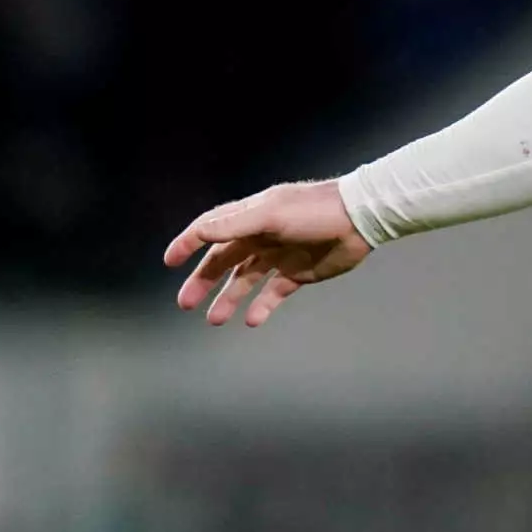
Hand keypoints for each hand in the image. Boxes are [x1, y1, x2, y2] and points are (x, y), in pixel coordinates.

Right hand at [164, 181, 372, 326]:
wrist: (360, 219)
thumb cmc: (315, 211)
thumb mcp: (271, 214)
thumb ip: (234, 225)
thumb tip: (199, 233)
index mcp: (251, 216)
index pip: (210, 228)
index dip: (189, 243)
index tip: (170, 262)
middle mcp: (262, 235)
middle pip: (224, 260)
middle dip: (203, 281)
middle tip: (186, 303)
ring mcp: (280, 255)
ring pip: (246, 280)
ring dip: (229, 298)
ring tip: (215, 320)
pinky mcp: (299, 273)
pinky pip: (274, 293)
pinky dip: (262, 306)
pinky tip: (252, 320)